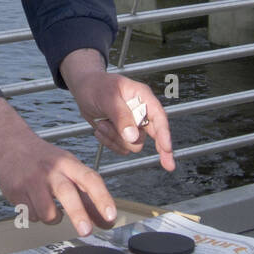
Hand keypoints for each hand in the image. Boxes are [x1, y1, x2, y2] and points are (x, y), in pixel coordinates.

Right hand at [0, 97, 115, 234]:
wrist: (12, 146)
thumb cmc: (47, 162)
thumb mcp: (70, 169)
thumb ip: (88, 195)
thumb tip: (106, 222)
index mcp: (68, 164)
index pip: (90, 179)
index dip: (102, 198)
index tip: (110, 216)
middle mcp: (50, 171)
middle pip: (66, 193)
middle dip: (78, 214)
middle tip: (86, 232)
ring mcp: (31, 180)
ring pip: (46, 213)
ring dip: (53, 218)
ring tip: (49, 207)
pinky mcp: (15, 191)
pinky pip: (31, 216)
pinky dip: (36, 215)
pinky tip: (33, 201)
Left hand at [60, 49, 175, 171]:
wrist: (84, 90)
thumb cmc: (96, 86)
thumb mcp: (107, 98)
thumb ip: (120, 116)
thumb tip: (133, 137)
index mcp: (143, 97)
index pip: (159, 117)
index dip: (165, 134)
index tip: (168, 150)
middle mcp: (141, 112)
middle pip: (153, 135)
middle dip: (152, 146)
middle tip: (169, 166)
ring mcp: (133, 125)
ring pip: (133, 144)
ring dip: (116, 138)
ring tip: (102, 123)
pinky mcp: (123, 134)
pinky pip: (121, 148)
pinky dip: (109, 142)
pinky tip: (100, 129)